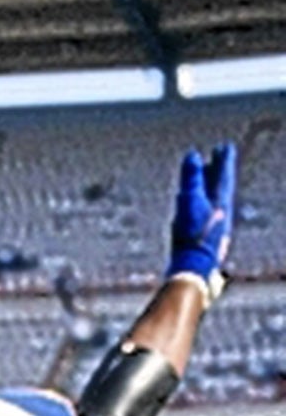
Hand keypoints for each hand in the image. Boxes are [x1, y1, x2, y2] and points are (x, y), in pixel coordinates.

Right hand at [167, 143, 234, 301]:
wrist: (192, 268)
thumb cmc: (192, 235)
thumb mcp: (190, 202)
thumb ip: (192, 179)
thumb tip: (193, 156)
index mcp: (221, 204)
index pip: (224, 177)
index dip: (224, 161)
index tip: (225, 147)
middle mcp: (220, 214)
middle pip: (219, 188)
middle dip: (217, 172)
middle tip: (216, 158)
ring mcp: (212, 227)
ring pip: (211, 201)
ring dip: (207, 187)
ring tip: (202, 178)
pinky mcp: (202, 238)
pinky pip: (202, 214)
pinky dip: (197, 204)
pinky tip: (189, 207)